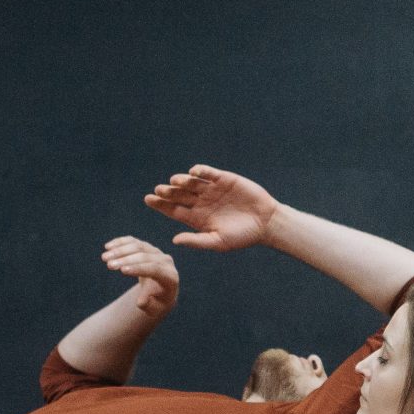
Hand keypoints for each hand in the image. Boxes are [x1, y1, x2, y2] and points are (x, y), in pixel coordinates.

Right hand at [103, 235, 179, 316]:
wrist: (160, 292)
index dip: (139, 268)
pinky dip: (120, 243)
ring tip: (104, 257)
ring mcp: (156, 252)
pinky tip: (108, 247)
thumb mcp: (154, 309)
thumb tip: (140, 302)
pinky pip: (133, 241)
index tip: (122, 271)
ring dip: (120, 250)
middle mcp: (165, 261)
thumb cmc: (156, 302)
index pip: (155, 269)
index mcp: (170, 277)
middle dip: (126, 260)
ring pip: (138, 246)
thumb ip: (149, 306)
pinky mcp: (147, 247)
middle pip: (145, 256)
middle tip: (109, 265)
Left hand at [145, 164, 281, 251]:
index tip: (148, 199)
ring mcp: (211, 190)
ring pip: (191, 183)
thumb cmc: (242, 237)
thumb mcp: (218, 242)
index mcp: (196, 218)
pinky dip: (201, 171)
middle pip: (179, 195)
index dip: (160, 205)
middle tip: (158, 190)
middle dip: (168, 192)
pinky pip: (209, 173)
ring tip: (175, 181)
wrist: (265, 223)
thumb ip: (196, 241)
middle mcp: (201, 202)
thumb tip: (174, 240)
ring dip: (182, 181)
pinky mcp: (224, 179)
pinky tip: (193, 172)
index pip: (173, 210)